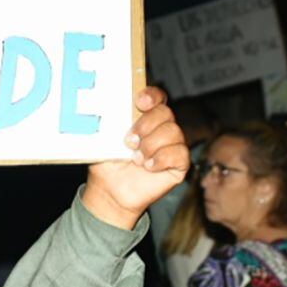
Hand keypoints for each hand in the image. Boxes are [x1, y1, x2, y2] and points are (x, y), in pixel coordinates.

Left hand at [83, 88, 189, 229]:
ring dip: (151, 145)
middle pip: (165, 112)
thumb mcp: (105, 138)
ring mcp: (172, 145)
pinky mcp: (179, 164)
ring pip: (173, 132)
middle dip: (145, 125)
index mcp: (144, 117)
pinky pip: (181, 153)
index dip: (152, 96)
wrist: (111, 190)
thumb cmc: (108, 163)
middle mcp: (161, 128)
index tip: (139, 102)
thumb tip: (106, 105)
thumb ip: (111, 121)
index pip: (157, 97)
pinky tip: (149, 167)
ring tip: (136, 159)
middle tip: (129, 141)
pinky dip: (162, 159)